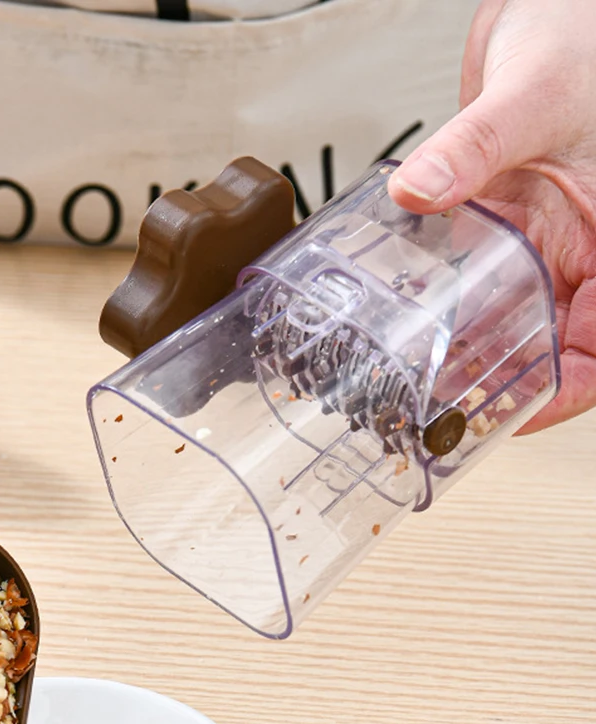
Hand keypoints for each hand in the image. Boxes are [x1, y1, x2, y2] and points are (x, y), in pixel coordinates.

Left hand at [389, 0, 595, 431]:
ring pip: (516, 320)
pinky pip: (484, 281)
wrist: (557, 6)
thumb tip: (418, 190)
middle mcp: (584, 244)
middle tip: (445, 411)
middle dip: (506, 381)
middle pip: (553, 341)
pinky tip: (414, 330)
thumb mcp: (532, 95)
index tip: (515, 414)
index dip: (565, 389)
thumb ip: (475, 146)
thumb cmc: (583, 35)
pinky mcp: (506, 222)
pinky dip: (455, 310)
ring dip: (474, 355)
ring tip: (421, 386)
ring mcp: (544, 237)